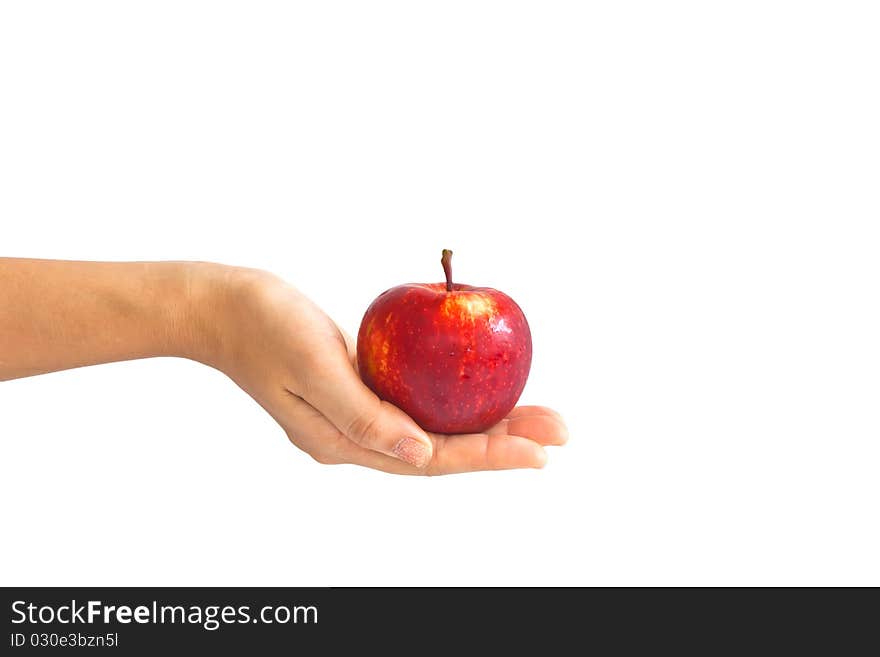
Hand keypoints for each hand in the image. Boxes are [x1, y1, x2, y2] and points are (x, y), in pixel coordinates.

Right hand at [192, 266, 567, 474]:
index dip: (489, 456)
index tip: (540, 452)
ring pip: (434, 428)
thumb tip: (421, 453)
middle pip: (442, 448)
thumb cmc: (263, 326)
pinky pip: (417, 403)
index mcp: (342, 442)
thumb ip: (364, 415)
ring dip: (486, 423)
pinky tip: (480, 390)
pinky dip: (453, 400)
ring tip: (537, 417)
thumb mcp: (314, 366)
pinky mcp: (357, 390)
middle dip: (503, 442)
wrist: (222, 307)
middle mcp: (354, 438)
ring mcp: (355, 416)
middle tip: (559, 432)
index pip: (430, 458)